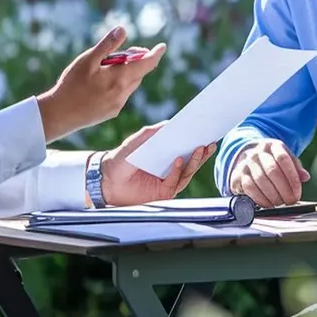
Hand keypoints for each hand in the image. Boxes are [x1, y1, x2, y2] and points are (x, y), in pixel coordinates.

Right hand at [37, 26, 165, 140]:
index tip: (162, 46)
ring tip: (112, 65)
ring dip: (129, 72)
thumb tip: (123, 29)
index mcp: (120, 78)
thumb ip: (107, 45)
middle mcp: (123, 93)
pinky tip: (104, 82)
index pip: (147, 64)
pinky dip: (120, 84)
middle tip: (130, 51)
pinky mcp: (111, 112)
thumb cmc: (72, 84)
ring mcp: (118, 104)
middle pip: (139, 73)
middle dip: (139, 60)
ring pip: (131, 84)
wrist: (60, 114)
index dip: (156, 54)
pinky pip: (122, 94)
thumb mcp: (88, 60)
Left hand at [99, 123, 215, 206]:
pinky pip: (176, 181)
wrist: (107, 179)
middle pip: (192, 160)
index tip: (207, 129)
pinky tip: (179, 160)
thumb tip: (171, 123)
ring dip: (195, 160)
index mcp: (166, 154)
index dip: (197, 139)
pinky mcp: (164, 192)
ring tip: (200, 148)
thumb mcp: (136, 141)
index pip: (185, 146)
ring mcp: (169, 180)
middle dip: (202, 151)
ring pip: (188, 171)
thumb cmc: (122, 159)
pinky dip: (178, 170)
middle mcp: (171, 168)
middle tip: (210, 140)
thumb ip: (152, 132)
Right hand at [229, 139, 309, 207]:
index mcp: (272, 146)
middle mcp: (257, 153)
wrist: (246, 156)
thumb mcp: (285, 159)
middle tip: (291, 201)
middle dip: (284, 190)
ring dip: (273, 196)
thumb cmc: (271, 161)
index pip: (283, 159)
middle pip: (272, 171)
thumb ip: (296, 167)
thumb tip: (305, 177)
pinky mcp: (238, 175)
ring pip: (261, 180)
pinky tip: (268, 204)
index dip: (292, 178)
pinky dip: (261, 199)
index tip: (297, 192)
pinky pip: (250, 188)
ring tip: (281, 203)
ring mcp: (246, 163)